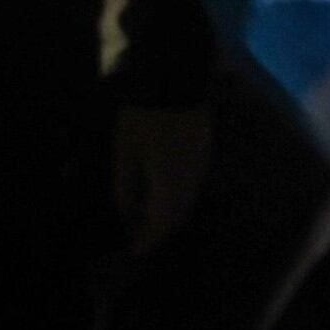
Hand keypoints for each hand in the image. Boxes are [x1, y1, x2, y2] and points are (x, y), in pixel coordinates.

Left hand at [110, 101, 210, 256]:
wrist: (174, 78)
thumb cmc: (143, 117)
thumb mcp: (124, 153)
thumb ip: (125, 189)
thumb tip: (127, 213)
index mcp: (170, 185)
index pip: (161, 227)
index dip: (147, 242)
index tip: (133, 250)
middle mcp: (191, 181)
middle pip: (177, 218)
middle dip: (158, 230)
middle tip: (137, 231)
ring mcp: (202, 165)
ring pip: (187, 201)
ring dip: (168, 212)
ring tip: (145, 209)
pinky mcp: (205, 151)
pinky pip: (192, 184)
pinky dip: (177, 194)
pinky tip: (160, 184)